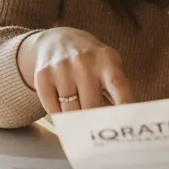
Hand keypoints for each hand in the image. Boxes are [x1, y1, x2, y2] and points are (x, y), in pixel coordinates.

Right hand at [18, 27, 133, 113]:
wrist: (57, 41)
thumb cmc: (90, 61)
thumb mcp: (109, 65)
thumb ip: (117, 90)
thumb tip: (124, 120)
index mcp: (107, 60)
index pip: (118, 85)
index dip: (124, 105)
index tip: (126, 123)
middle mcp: (84, 62)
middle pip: (92, 106)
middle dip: (95, 120)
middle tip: (96, 127)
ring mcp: (62, 68)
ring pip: (71, 112)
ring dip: (76, 119)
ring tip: (79, 111)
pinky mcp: (43, 76)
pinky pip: (53, 110)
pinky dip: (59, 116)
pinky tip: (63, 108)